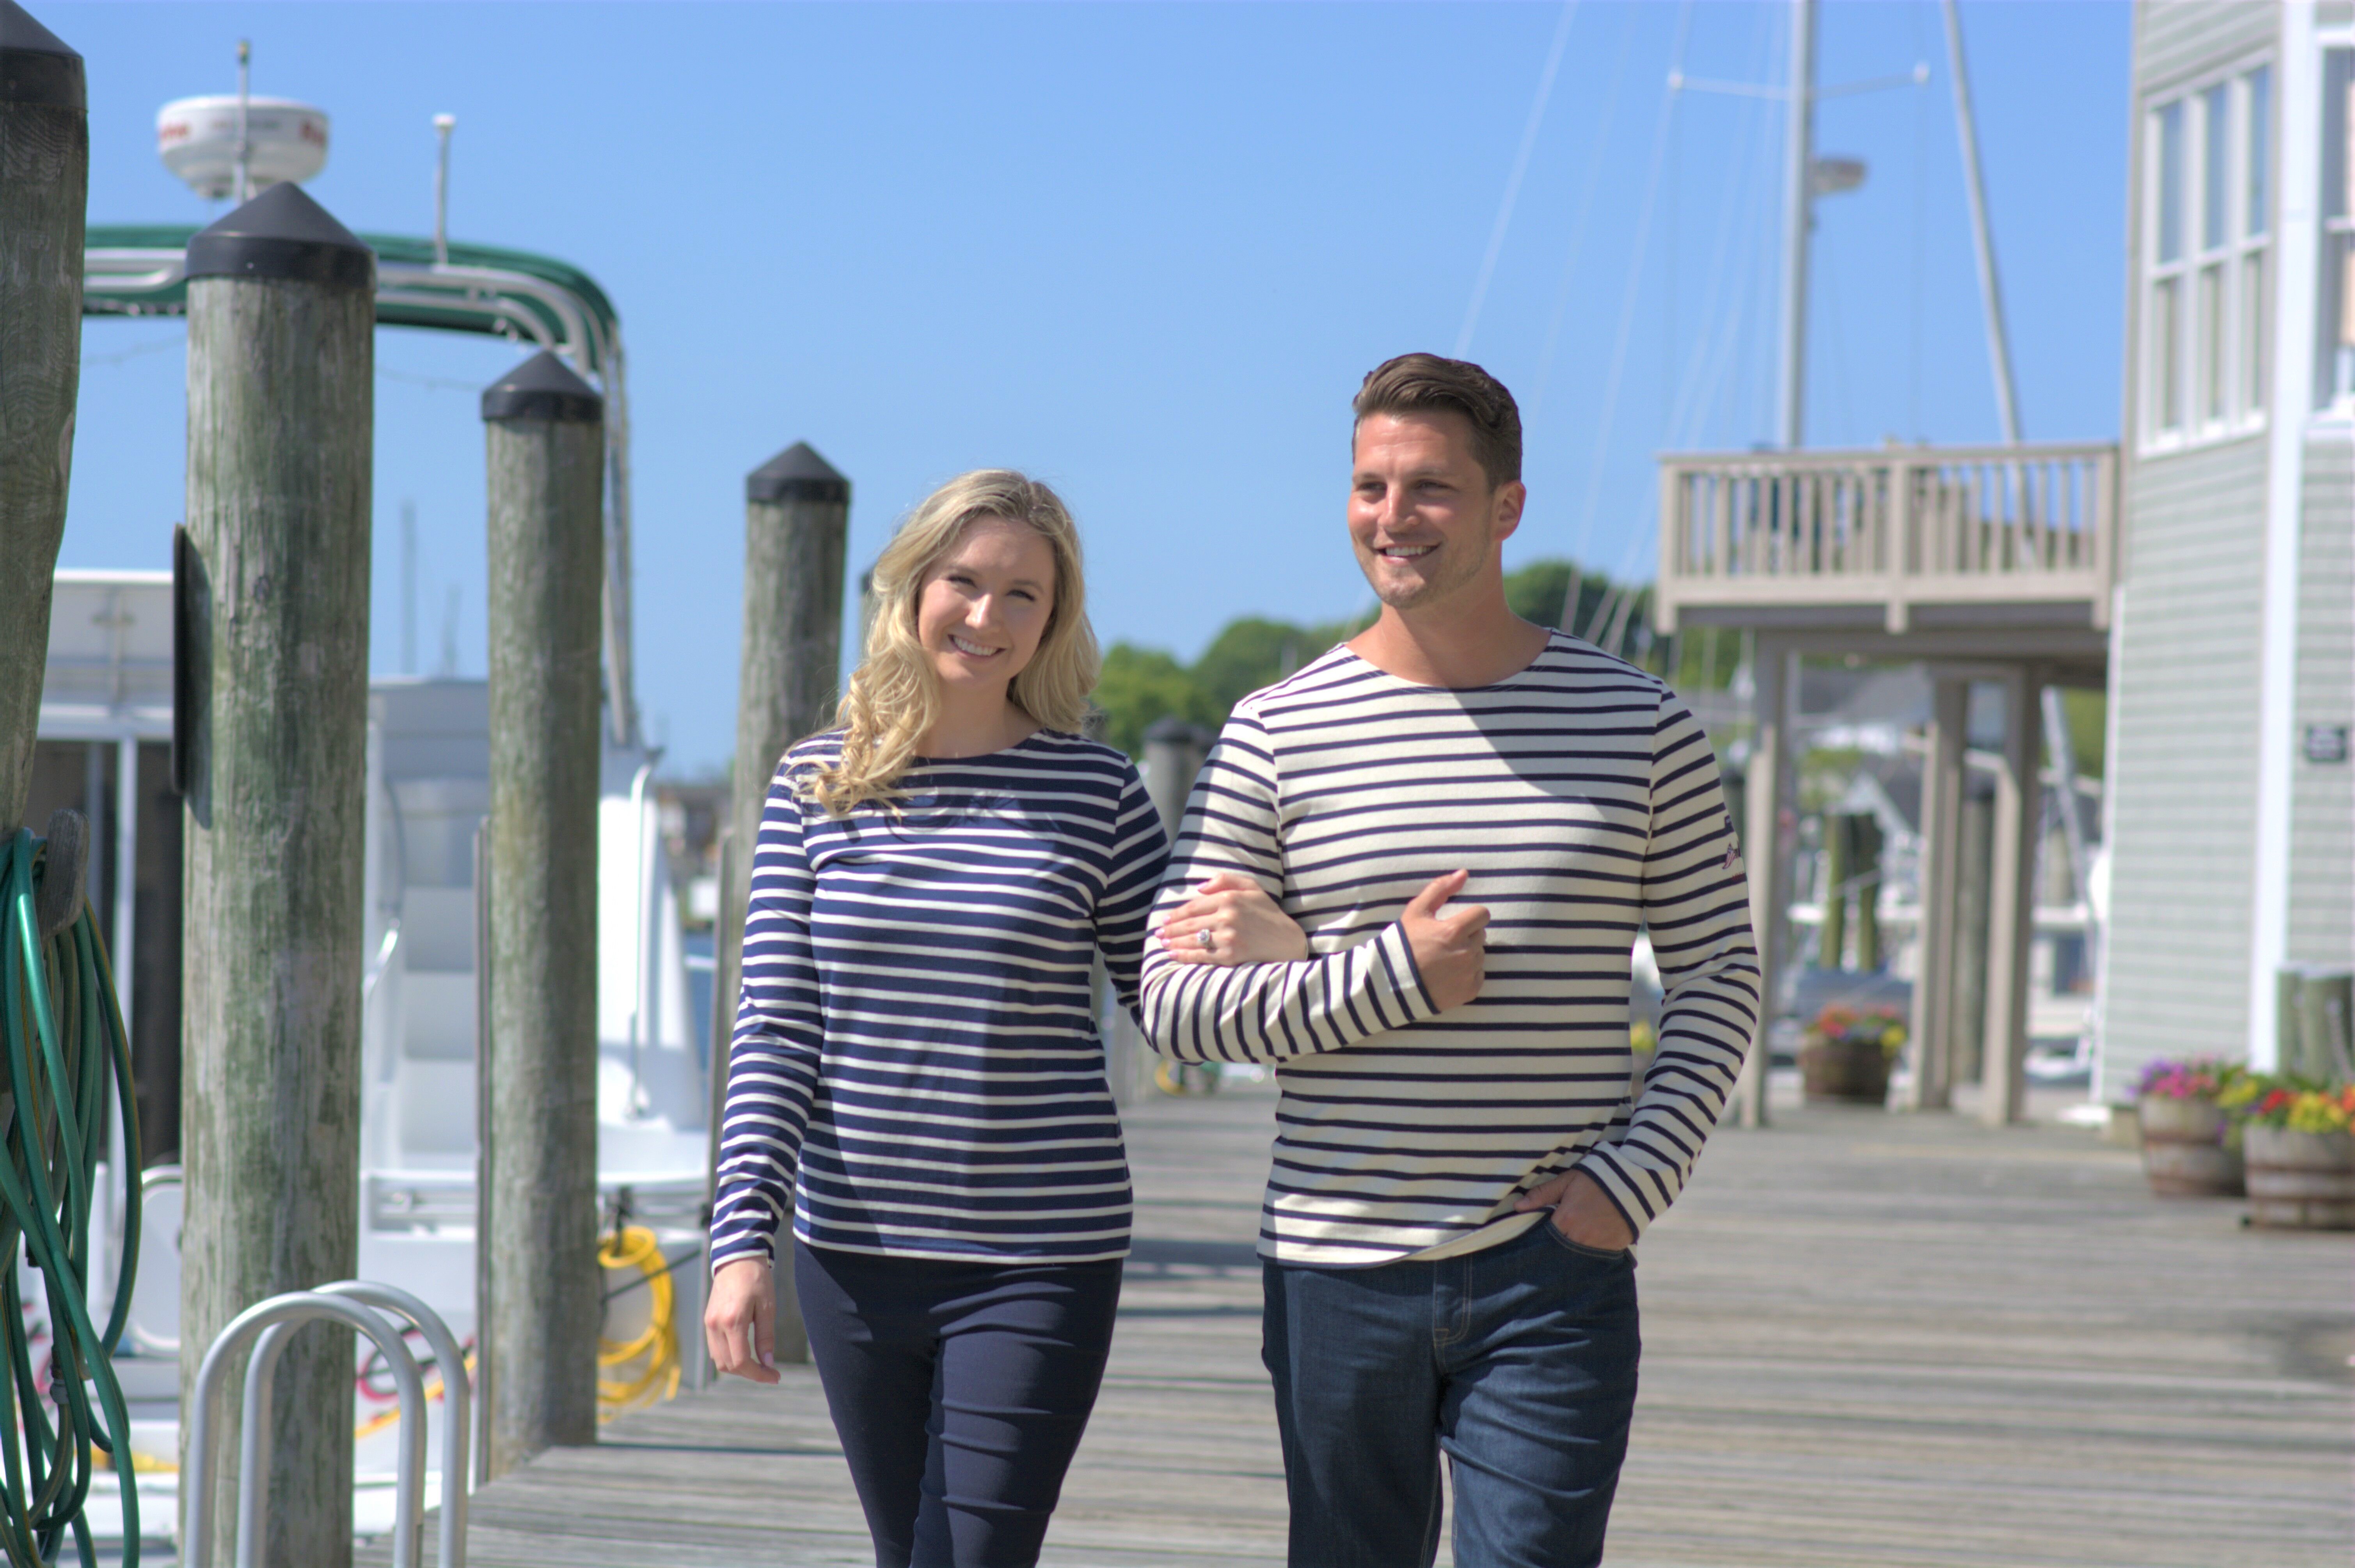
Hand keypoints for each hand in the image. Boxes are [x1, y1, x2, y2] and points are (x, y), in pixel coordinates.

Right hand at [703, 1256, 780, 1383]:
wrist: (737, 1258)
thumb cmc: (756, 1279)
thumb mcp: (768, 1307)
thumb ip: (766, 1337)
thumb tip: (768, 1363)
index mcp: (732, 1321)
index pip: (741, 1361)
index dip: (758, 1374)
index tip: (775, 1376)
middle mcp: (716, 1326)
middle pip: (728, 1365)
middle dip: (750, 1373)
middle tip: (770, 1372)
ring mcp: (709, 1324)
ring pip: (719, 1360)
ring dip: (738, 1367)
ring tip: (759, 1365)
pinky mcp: (708, 1322)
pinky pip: (715, 1349)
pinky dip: (729, 1357)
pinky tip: (746, 1354)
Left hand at [1158, 874, 1309, 965]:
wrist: (1288, 941)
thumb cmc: (1268, 913)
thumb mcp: (1252, 887)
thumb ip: (1226, 880)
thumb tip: (1199, 887)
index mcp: (1230, 898)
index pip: (1195, 906)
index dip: (1177, 913)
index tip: (1166, 919)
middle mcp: (1227, 917)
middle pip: (1190, 924)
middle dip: (1171, 929)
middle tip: (1158, 933)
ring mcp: (1229, 938)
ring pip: (1193, 939)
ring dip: (1174, 942)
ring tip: (1163, 944)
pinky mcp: (1231, 956)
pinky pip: (1202, 956)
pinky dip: (1185, 955)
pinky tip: (1174, 954)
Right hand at [1402, 871, 1487, 1010]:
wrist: (1392, 983)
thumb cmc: (1403, 944)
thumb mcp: (1416, 911)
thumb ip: (1440, 889)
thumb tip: (1463, 873)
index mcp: (1455, 931)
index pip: (1482, 914)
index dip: (1470, 916)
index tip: (1457, 922)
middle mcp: (1466, 953)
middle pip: (1481, 935)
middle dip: (1467, 935)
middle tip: (1445, 942)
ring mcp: (1469, 974)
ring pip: (1480, 955)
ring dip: (1468, 954)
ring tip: (1445, 959)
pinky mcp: (1470, 991)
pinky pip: (1478, 976)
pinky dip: (1467, 974)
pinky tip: (1449, 974)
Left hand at [1514, 1169, 1633, 1252]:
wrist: (1635, 1182)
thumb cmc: (1596, 1179)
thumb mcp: (1568, 1181)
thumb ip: (1542, 1194)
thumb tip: (1517, 1207)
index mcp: (1566, 1219)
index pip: (1545, 1238)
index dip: (1540, 1238)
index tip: (1538, 1238)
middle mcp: (1581, 1236)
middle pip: (1560, 1250)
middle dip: (1555, 1248)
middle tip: (1553, 1245)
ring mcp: (1598, 1245)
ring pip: (1577, 1256)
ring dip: (1572, 1251)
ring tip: (1571, 1244)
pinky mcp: (1614, 1248)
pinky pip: (1596, 1257)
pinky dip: (1590, 1253)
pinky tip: (1587, 1246)